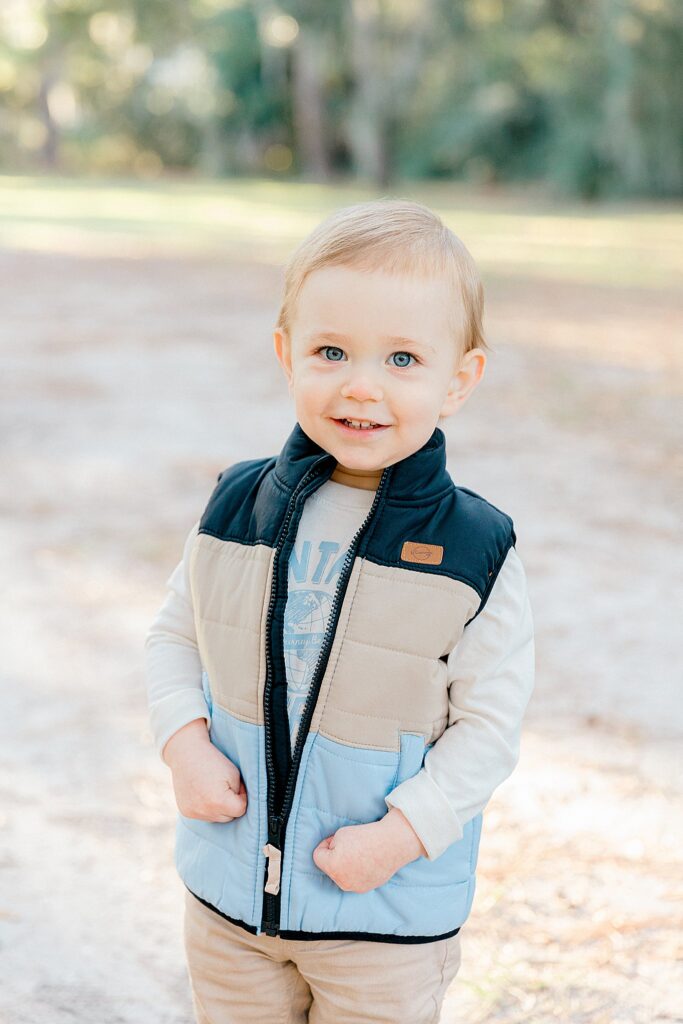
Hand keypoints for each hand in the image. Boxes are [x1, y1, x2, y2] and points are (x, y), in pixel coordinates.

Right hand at [163, 718, 246, 821]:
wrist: (186, 753)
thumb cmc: (213, 760)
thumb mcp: (234, 774)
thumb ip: (239, 793)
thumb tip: (239, 805)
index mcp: (219, 802)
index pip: (240, 810)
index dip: (242, 797)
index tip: (238, 785)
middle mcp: (205, 811)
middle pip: (228, 817)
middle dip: (230, 804)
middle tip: (225, 786)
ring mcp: (194, 813)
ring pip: (216, 818)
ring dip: (218, 808)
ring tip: (213, 789)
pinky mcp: (186, 812)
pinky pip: (203, 815)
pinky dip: (206, 807)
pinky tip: (203, 793)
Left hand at [312, 808, 426, 893]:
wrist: (391, 844)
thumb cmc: (364, 836)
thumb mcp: (339, 834)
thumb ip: (330, 846)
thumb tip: (330, 856)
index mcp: (332, 867)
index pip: (318, 855)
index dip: (325, 844)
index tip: (336, 838)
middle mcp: (341, 882)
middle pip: (329, 867)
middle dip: (335, 856)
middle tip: (350, 845)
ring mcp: (353, 887)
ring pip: (341, 874)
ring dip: (344, 865)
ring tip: (359, 853)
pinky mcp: (364, 889)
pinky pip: (353, 879)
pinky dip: (356, 871)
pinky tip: (366, 862)